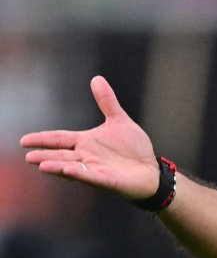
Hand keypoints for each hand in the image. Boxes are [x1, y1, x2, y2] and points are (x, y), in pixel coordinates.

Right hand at [20, 76, 160, 199]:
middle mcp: (86, 156)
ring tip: (41, 165)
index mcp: (86, 141)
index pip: (60, 138)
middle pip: (61, 155)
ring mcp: (95, 169)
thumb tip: (96, 78)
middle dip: (45, 156)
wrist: (150, 168)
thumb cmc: (134, 148)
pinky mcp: (107, 179)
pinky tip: (69, 171)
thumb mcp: (119, 121)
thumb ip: (107, 102)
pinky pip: (91, 176)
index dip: (43, 139)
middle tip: (28, 156)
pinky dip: (81, 174)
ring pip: (72, 167)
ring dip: (57, 166)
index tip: (24, 140)